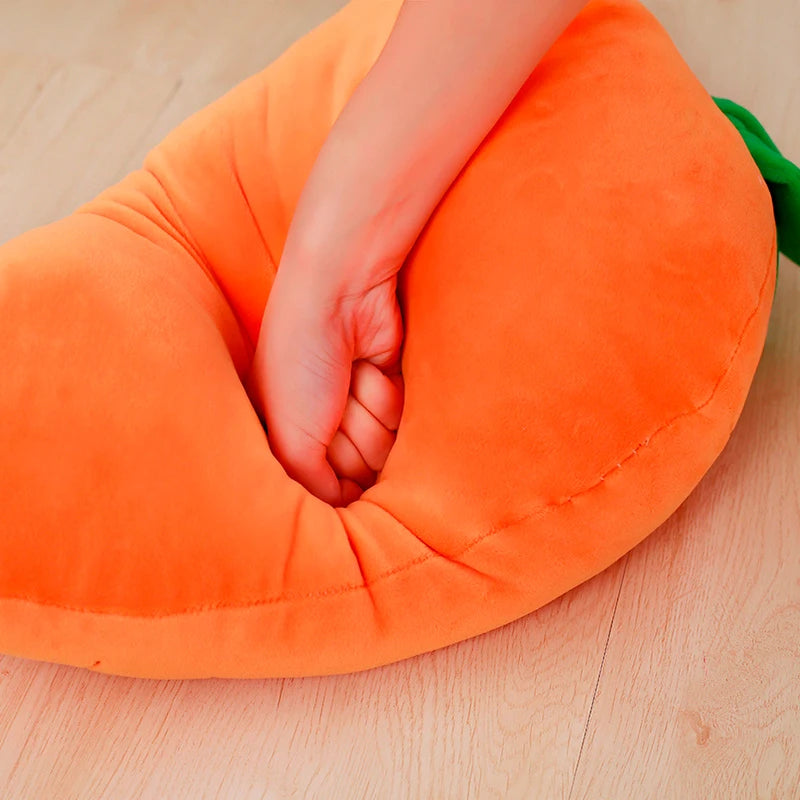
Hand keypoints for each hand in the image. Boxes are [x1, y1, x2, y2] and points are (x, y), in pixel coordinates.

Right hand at [246, 257, 404, 505]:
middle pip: (361, 474)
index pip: (328, 492)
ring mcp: (358, 412)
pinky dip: (388, 397)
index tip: (319, 442)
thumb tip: (345, 514)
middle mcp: (324, 431)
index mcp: (289, 442)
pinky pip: (402, 422)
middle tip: (332, 404)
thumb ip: (314, 489)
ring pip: (385, 451)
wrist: (338, 298)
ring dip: (369, 415)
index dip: (331, 475)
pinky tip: (369, 368)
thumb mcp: (289, 440)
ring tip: (349, 381)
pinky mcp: (389, 393)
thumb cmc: (299, 363)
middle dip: (350, 440)